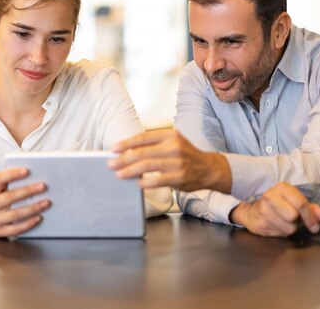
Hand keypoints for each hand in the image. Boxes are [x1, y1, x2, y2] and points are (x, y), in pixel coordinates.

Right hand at [0, 167, 49, 236]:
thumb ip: (9, 182)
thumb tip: (32, 175)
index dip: (12, 174)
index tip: (26, 170)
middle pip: (9, 197)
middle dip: (27, 191)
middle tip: (42, 186)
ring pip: (15, 214)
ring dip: (32, 208)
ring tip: (46, 202)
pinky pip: (15, 229)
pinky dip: (28, 223)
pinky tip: (39, 217)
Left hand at [109, 128, 231, 192]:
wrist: (209, 168)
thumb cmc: (185, 155)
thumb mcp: (173, 143)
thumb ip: (154, 145)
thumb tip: (128, 151)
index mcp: (170, 135)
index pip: (143, 137)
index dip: (126, 143)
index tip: (113, 149)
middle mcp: (174, 146)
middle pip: (143, 152)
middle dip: (124, 159)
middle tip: (111, 164)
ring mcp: (178, 162)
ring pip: (148, 166)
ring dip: (130, 170)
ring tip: (119, 174)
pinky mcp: (180, 177)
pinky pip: (158, 180)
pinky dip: (145, 182)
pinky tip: (137, 184)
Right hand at [230, 182, 319, 236]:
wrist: (253, 211)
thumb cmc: (279, 206)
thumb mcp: (296, 203)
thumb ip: (312, 209)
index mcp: (281, 188)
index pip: (301, 204)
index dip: (310, 217)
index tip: (315, 227)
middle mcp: (270, 196)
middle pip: (293, 216)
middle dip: (297, 222)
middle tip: (293, 220)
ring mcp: (262, 210)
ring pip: (287, 227)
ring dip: (289, 228)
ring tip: (284, 222)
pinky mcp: (259, 223)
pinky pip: (279, 234)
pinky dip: (281, 233)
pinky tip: (276, 226)